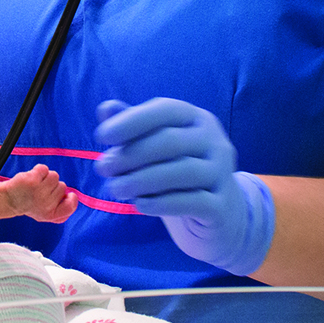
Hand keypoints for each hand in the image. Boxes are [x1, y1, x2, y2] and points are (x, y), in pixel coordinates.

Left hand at [93, 98, 274, 275]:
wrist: (219, 214)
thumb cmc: (178, 174)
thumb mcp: (155, 148)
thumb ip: (133, 127)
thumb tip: (105, 108)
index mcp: (197, 119)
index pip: (165, 110)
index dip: (132, 121)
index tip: (101, 136)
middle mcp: (215, 142)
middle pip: (170, 142)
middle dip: (130, 155)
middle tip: (102, 169)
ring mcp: (222, 173)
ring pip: (181, 172)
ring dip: (141, 180)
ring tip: (114, 189)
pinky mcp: (222, 205)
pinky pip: (192, 201)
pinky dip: (162, 203)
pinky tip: (139, 206)